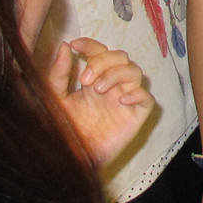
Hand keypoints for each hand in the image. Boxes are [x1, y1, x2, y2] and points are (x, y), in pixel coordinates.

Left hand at [47, 37, 154, 170]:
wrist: (70, 158)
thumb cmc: (64, 129)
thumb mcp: (56, 98)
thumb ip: (59, 74)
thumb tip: (64, 47)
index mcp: (95, 79)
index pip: (100, 52)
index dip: (91, 45)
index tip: (75, 45)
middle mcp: (113, 85)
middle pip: (120, 57)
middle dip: (103, 62)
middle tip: (85, 80)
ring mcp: (125, 99)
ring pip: (135, 71)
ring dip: (116, 74)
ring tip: (97, 90)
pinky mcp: (135, 116)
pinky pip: (146, 98)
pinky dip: (136, 94)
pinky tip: (121, 100)